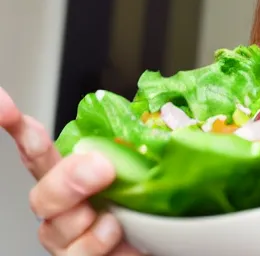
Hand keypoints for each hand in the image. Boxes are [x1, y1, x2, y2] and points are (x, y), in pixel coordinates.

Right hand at [0, 87, 143, 254]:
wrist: (158, 245)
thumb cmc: (149, 207)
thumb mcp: (146, 170)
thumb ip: (143, 146)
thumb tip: (158, 117)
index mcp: (74, 176)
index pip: (39, 152)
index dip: (19, 129)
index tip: (5, 105)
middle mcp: (63, 206)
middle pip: (42, 193)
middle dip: (68, 179)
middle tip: (102, 169)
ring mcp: (67, 237)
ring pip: (56, 227)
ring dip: (84, 218)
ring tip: (112, 215)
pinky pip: (75, 255)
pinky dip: (95, 242)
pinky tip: (113, 231)